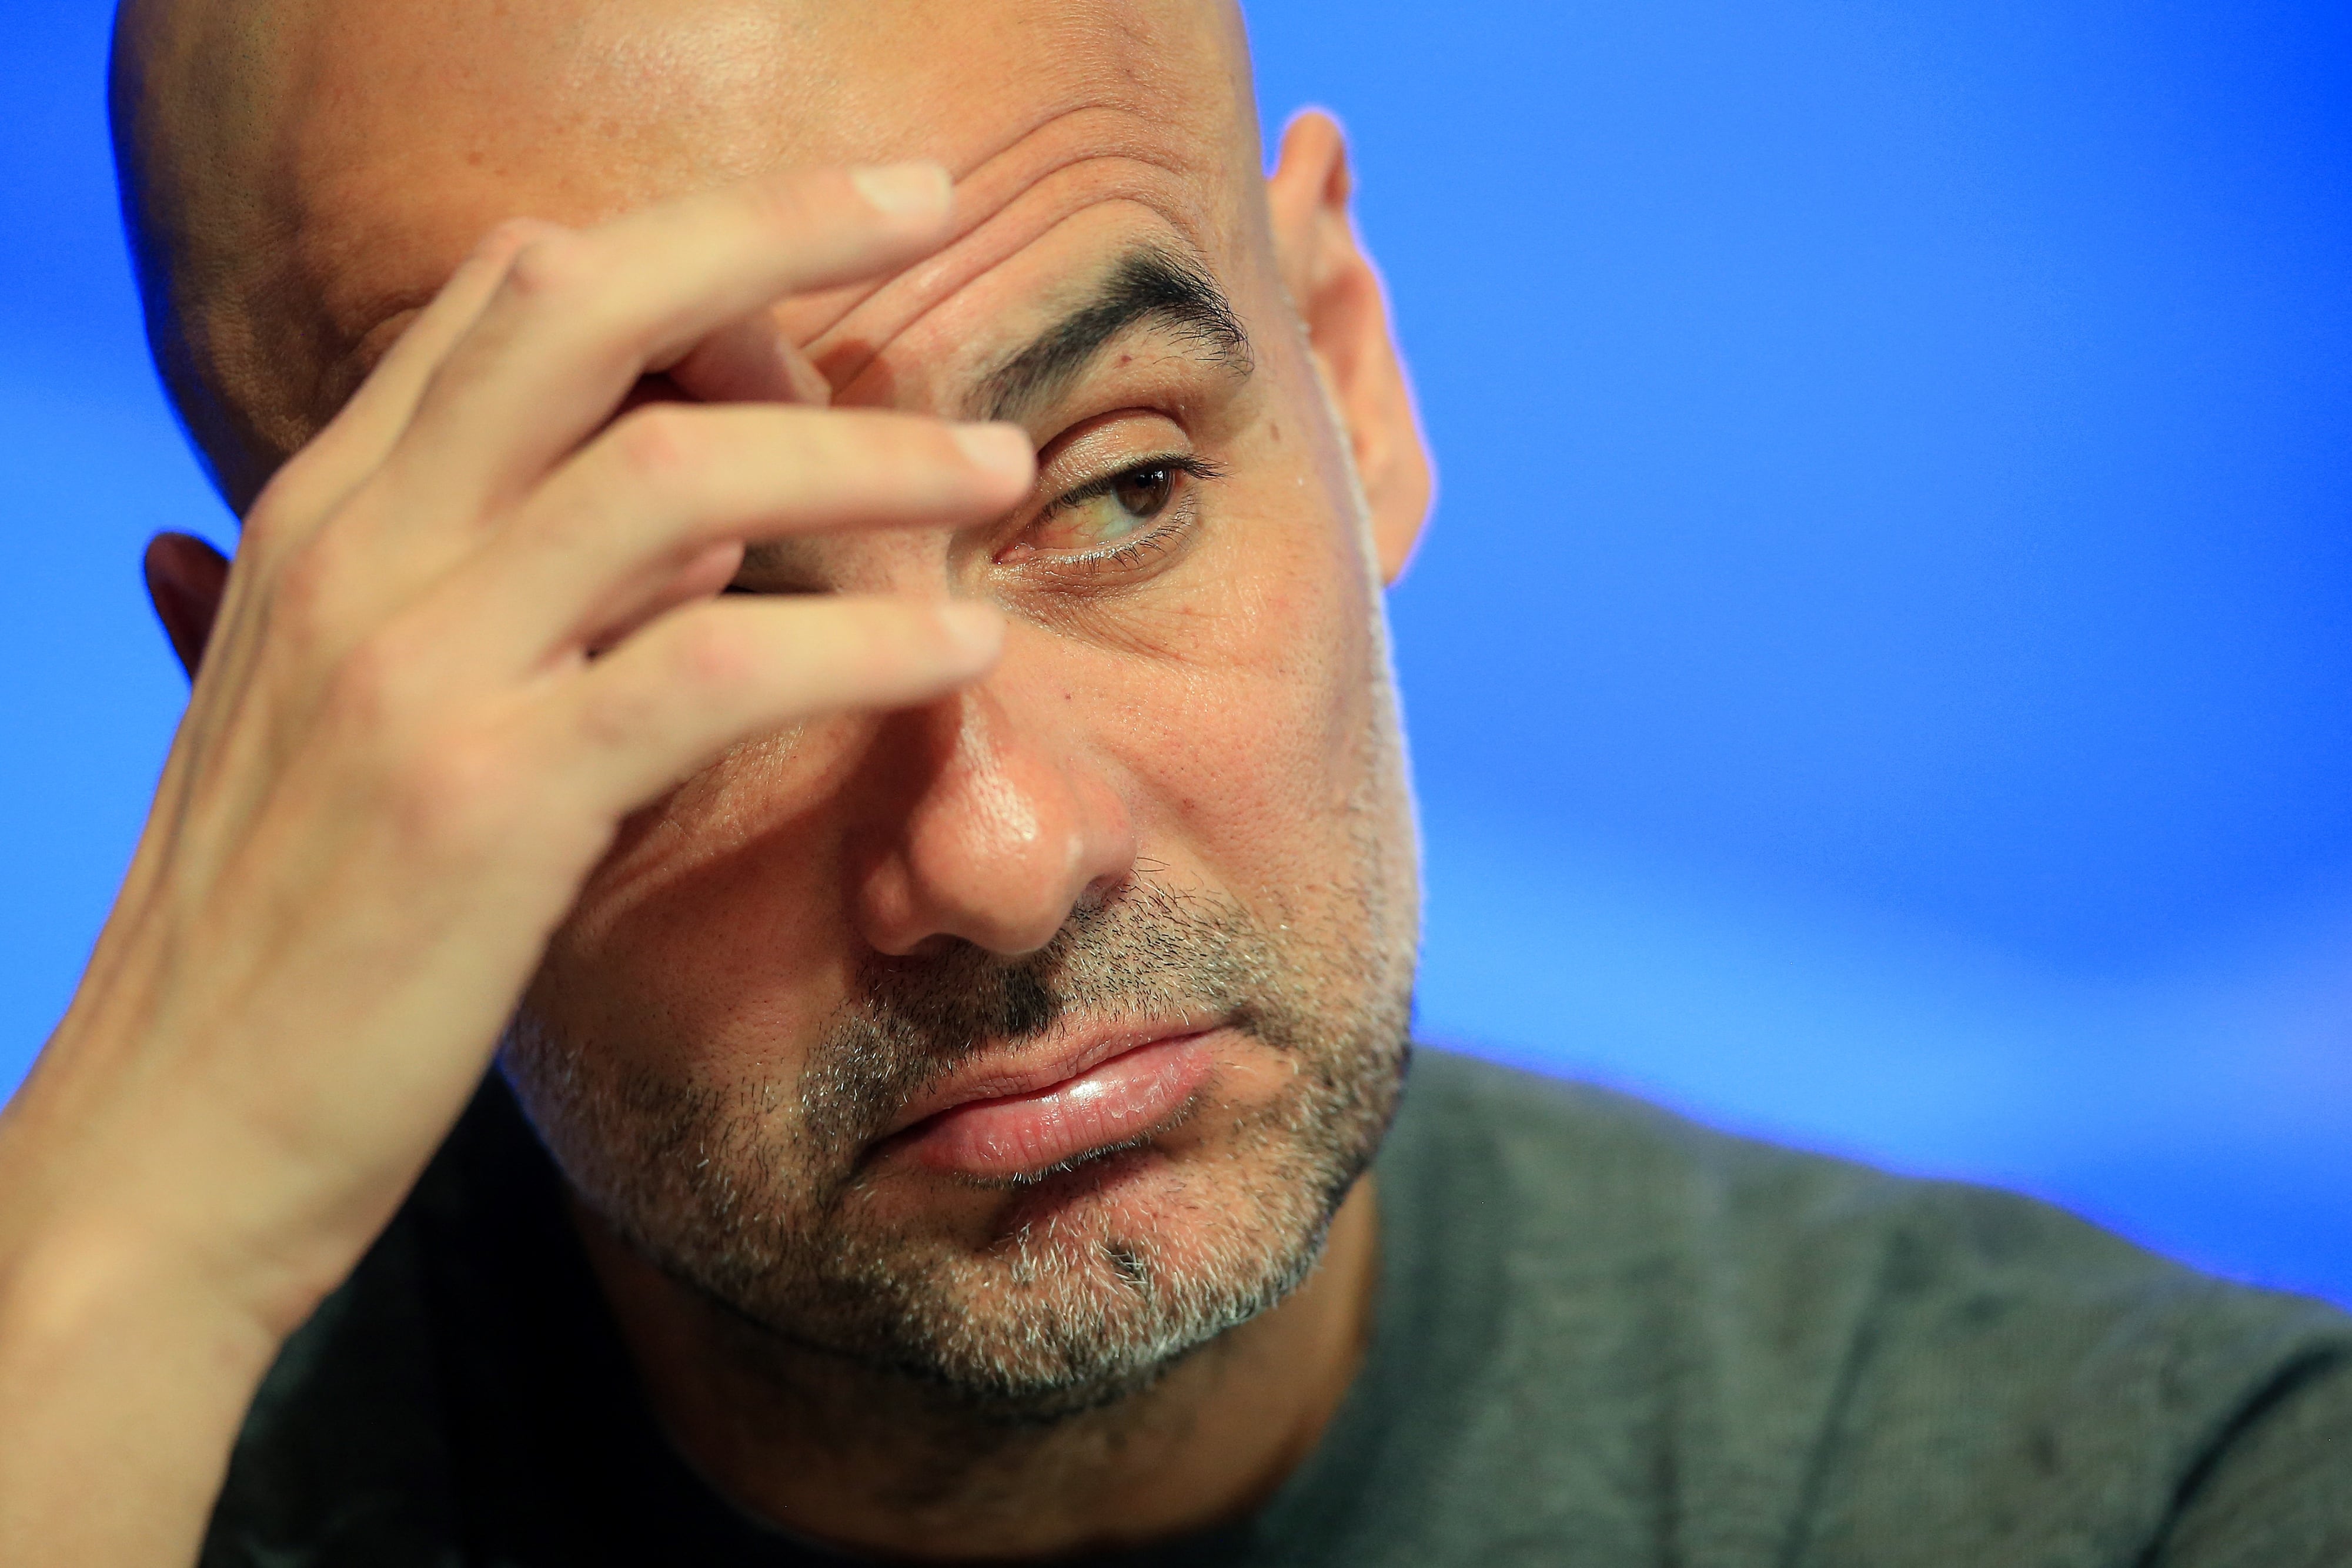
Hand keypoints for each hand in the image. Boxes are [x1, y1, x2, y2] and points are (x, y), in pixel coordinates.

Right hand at [0, 162, 1029, 1564]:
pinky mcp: (481, 799)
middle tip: (925, 206)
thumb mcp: (371, 723)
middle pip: (581, 303)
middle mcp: (352, 555)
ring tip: (1000, 464)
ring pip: (676, 472)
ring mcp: (409, 669)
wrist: (174, 1141)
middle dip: (769, 231)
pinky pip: (716, 664)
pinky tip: (965, 648)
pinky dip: (859, 638)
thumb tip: (693, 519)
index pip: (506, 297)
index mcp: (321, 521)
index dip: (679, 243)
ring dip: (862, 452)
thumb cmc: (293, 941)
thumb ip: (508, 595)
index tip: (823, 237)